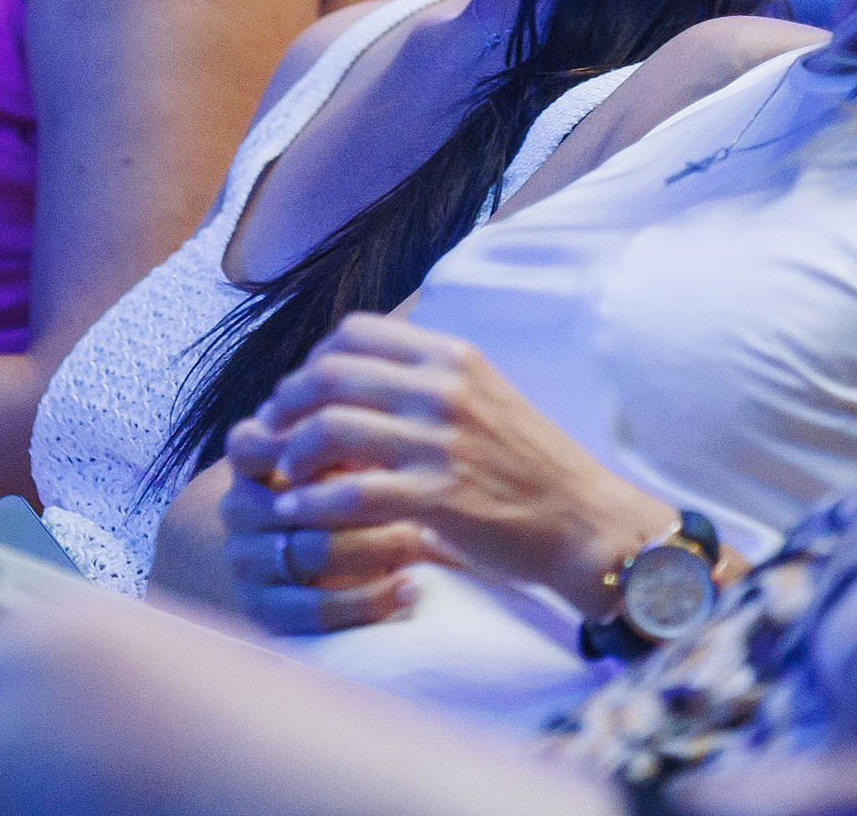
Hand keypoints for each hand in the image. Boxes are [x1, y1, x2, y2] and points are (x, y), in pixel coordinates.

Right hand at [218, 434, 449, 632]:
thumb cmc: (344, 495)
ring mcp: (246, 561)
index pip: (249, 442)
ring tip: (422, 540)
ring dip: (376, 546)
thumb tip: (398, 397)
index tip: (357, 439)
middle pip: (295, 498)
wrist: (332, 565)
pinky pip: (316, 608)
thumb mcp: (340, 458)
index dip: (293, 439)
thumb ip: (349, 429)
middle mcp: (238, 510)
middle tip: (418, 493)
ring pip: (312, 551)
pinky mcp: (264, 610)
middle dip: (360, 497)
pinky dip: (369, 599)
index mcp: (249, 464)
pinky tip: (410, 588)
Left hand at [231, 313, 683, 624]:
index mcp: (452, 356)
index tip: (299, 394)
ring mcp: (441, 442)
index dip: (312, 361)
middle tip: (271, 433)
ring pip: (330, 428)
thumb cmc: (529, 465)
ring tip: (283, 475)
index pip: (354, 333)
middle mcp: (444, 389)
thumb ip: (425, 380)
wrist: (586, 523)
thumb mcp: (482, 396)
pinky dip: (312, 502)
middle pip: (329, 374)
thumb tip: (356, 375)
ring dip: (291, 452)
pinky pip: (351, 492)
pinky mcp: (439, 496)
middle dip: (286, 404)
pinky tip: (297, 513)